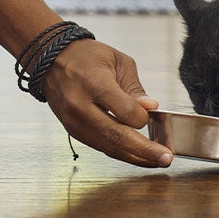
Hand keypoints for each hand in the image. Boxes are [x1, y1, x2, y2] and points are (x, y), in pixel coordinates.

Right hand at [43, 39, 172, 167]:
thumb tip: (150, 108)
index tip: (151, 115)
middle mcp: (81, 105)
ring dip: (135, 157)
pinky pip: (100, 146)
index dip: (142, 118)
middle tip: (165, 157)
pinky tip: (137, 155)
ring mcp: (74, 121)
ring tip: (156, 160)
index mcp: (94, 83)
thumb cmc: (87, 56)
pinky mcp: (73, 131)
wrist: (53, 60)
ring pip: (108, 147)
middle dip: (144, 150)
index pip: (124, 111)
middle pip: (116, 135)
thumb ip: (135, 88)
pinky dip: (120, 152)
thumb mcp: (118, 61)